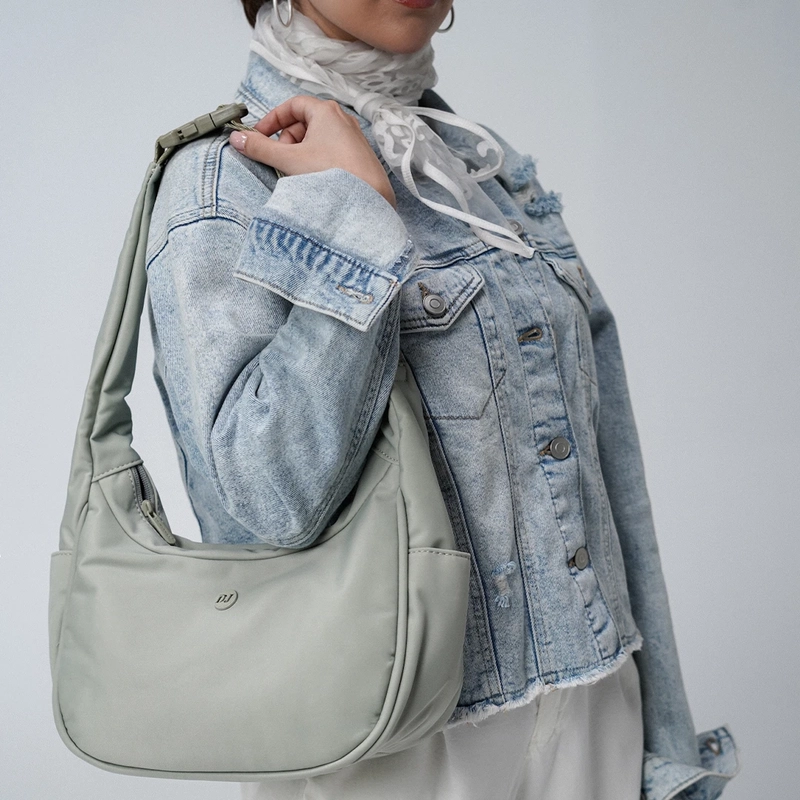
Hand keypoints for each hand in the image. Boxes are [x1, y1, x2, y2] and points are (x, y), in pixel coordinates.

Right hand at [229, 95, 396, 208]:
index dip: (272, 120)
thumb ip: (261, 148)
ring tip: (299, 173)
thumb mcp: (289, 160)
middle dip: (287, 141)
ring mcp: (352, 137)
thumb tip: (238, 139)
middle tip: (282, 160)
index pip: (291, 105)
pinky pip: (330, 151)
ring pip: (316, 139)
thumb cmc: (335, 174)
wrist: (370, 198)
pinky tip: (316, 179)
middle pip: (303, 123)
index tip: (260, 136)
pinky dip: (316, 161)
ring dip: (301, 153)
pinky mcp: (357, 155)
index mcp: (326, 111)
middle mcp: (342, 119)